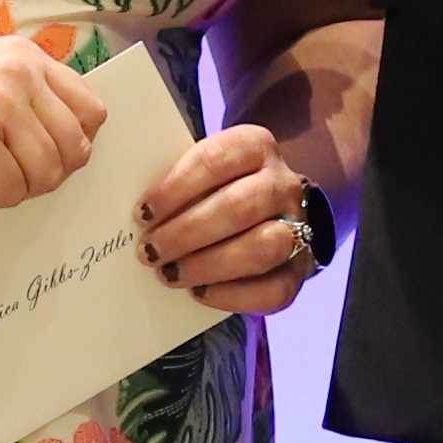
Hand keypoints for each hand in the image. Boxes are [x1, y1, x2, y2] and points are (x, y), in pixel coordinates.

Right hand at [0, 37, 106, 209]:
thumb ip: (29, 102)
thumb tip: (78, 145)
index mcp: (23, 56)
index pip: (92, 111)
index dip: (71, 144)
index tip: (34, 153)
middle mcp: (15, 72)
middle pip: (75, 148)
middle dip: (43, 174)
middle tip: (3, 170)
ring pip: (46, 174)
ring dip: (13, 186)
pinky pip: (10, 190)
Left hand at [137, 119, 324, 317]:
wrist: (271, 211)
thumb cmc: (218, 189)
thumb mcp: (202, 171)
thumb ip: (178, 183)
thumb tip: (141, 216)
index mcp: (255, 146)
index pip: (215, 160)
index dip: (175, 188)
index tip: (143, 212)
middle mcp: (283, 183)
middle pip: (239, 207)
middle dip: (187, 233)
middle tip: (149, 250)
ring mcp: (299, 227)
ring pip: (262, 248)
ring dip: (208, 265)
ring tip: (169, 273)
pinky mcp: (301, 269)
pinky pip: (274, 289)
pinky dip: (233, 295)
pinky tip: (199, 292)